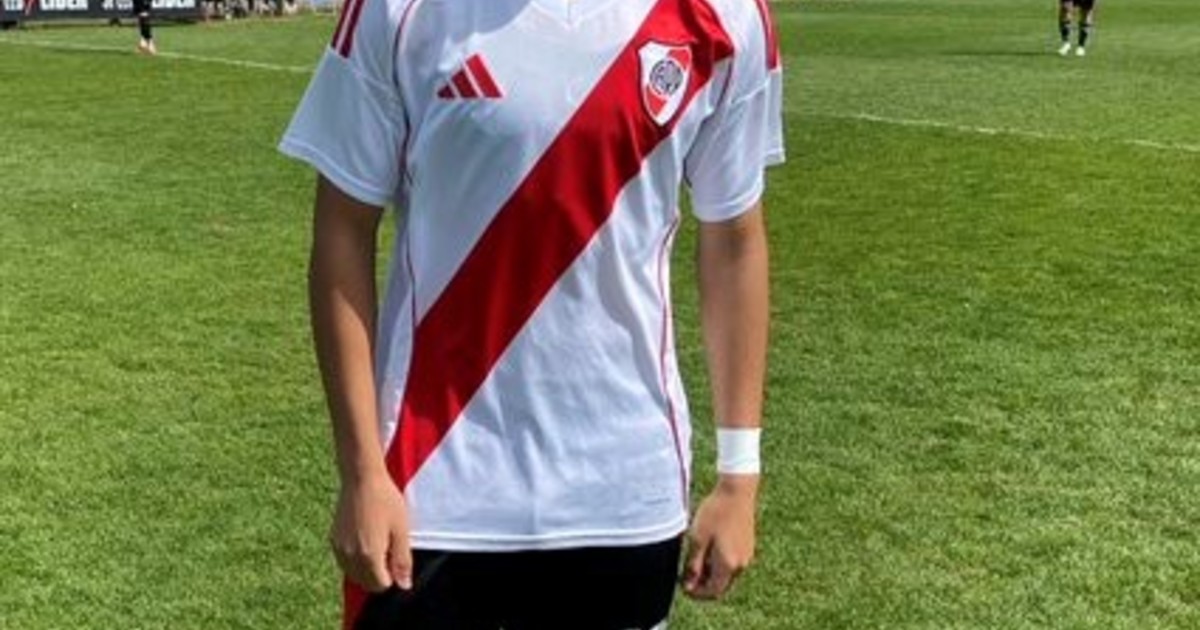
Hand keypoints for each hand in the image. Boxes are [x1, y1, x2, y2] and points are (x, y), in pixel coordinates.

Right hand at [330, 473, 412, 592]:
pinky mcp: (333, 540)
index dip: (392, 575)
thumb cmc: (386, 501)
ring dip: (366, 569)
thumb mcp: (401, 530)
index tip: (395, 555)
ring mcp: (339, 549)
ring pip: (354, 575)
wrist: (361, 479)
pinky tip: (364, 540)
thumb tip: (404, 586)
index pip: (381, 585)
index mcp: (369, 556)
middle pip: (366, 583)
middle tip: (388, 548)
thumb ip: (402, 561)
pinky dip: (355, 560)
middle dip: (379, 575)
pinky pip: (344, 562)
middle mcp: (350, 557)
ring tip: (377, 543)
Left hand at [681, 474, 758, 599]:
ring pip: (727, 575)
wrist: (737, 492)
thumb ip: (693, 565)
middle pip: (721, 585)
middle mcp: (741, 565)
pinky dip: (720, 563)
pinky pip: (733, 563)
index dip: (697, 593)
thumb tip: (689, 585)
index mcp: (728, 565)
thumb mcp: (697, 539)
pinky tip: (709, 548)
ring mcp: (747, 556)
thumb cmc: (715, 513)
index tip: (683, 584)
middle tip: (686, 572)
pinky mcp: (748, 546)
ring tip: (696, 557)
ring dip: (711, 573)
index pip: (713, 592)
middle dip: (703, 584)